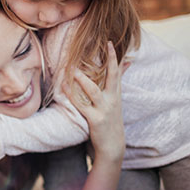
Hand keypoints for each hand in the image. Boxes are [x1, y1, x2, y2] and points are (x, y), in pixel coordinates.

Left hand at [66, 42, 128, 162]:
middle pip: (112, 77)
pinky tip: (63, 86)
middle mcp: (112, 100)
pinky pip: (81, 105)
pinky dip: (71, 95)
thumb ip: (117, 83)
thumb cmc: (111, 121)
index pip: (117, 73)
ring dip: (82, 79)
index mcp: (116, 94)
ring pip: (93, 90)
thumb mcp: (116, 102)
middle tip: (105, 45)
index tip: (110, 43)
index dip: (114, 57)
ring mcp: (104, 110)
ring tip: (73, 69)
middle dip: (109, 61)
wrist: (112, 146)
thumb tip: (126, 64)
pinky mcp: (95, 120)